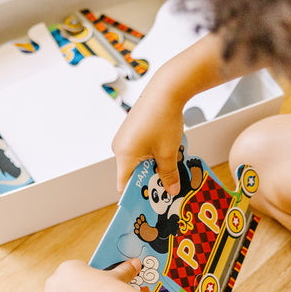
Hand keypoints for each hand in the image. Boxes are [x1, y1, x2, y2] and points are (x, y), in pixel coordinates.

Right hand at [112, 79, 184, 196]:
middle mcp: (119, 147)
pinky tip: (166, 150)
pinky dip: (151, 154)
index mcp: (124, 156)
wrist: (166, 88)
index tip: (150, 203)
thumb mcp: (169, 153)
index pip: (124, 185)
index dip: (136, 196)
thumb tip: (171, 191)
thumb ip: (168, 175)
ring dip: (152, 166)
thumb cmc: (164, 119)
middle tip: (166, 186)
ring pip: (137, 161)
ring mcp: (124, 137)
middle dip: (149, 181)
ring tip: (169, 165)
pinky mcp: (131, 129)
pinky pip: (139, 149)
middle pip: (132, 174)